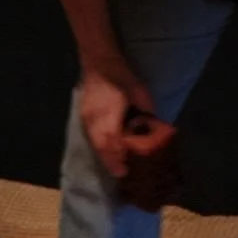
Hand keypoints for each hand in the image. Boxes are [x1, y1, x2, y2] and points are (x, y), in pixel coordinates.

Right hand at [78, 61, 155, 178]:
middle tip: (121, 174)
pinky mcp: (84, 118)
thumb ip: (145, 112)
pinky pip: (91, 138)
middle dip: (111, 162)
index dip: (118, 157)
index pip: (112, 141)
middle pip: (102, 147)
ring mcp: (87, 120)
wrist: (99, 62)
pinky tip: (107, 152)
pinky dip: (100, 147)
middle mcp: (96, 119)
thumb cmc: (122, 76)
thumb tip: (153, 129)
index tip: (125, 170)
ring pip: (95, 144)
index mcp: (110, 112)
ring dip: (105, 156)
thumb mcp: (140, 93)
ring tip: (115, 167)